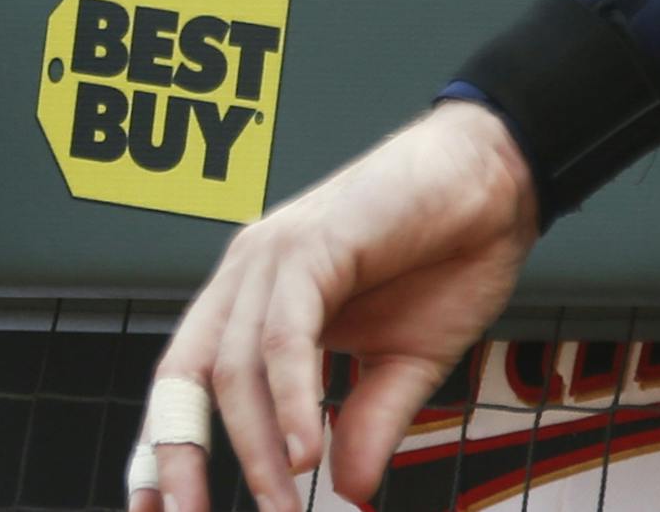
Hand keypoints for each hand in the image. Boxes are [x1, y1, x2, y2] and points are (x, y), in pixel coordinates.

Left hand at [132, 101, 539, 511]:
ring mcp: (275, 255)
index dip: (162, 448)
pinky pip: (284, 336)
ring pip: (235, 367)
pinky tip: (309, 452)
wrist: (498, 180)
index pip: (189, 380)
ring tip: (282, 507)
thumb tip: (351, 492)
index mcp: (258, 299)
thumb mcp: (406, 364)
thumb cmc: (449, 256)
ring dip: (257, 450)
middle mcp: (251, 274)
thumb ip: (369, 422)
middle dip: (177, 459)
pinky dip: (293, 400)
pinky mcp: (313, 244)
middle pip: (185, 376)